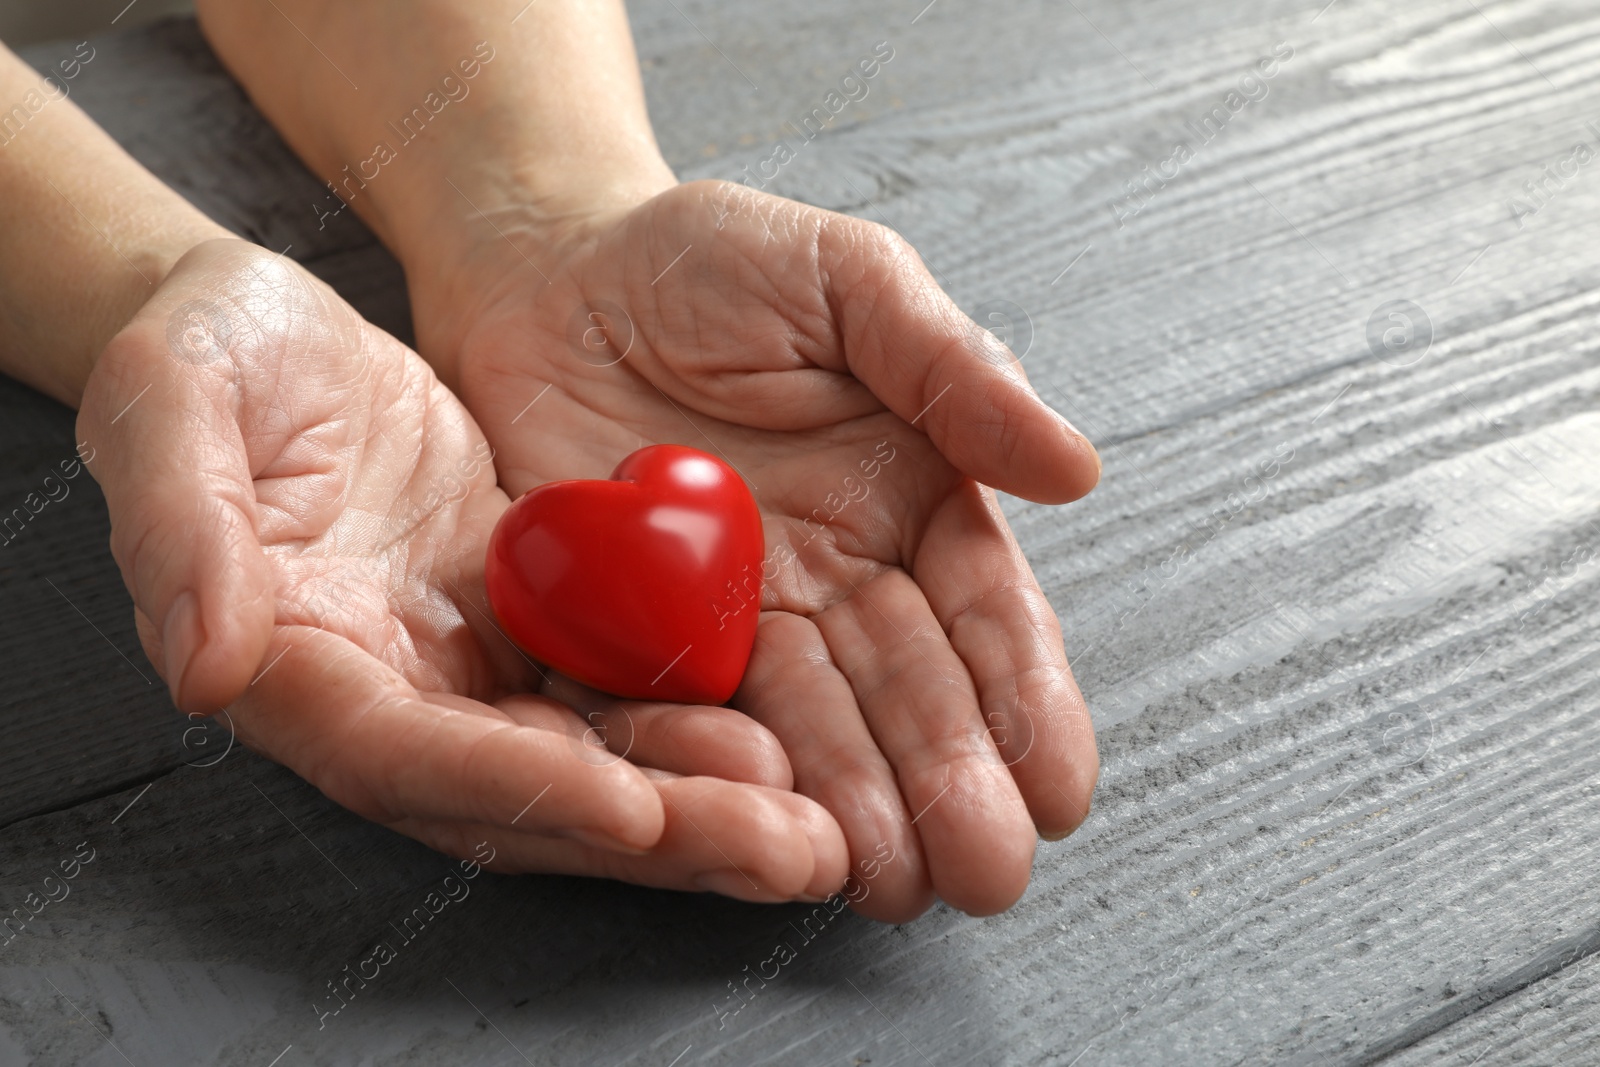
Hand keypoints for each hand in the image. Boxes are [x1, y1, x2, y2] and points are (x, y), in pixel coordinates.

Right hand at [76, 238, 847, 901]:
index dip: (515, 786)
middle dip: (657, 832)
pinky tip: (794, 739)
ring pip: (594, 762)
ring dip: (704, 803)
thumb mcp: (169, 398)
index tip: (631, 809)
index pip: (405, 753)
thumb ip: (178, 528)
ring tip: (817, 825)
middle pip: (526, 795)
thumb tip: (204, 663)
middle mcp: (393, 690)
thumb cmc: (211, 352)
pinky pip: (623, 693)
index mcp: (295, 661)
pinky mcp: (532, 625)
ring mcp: (470, 666)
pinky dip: (699, 724)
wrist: (273, 331)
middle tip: (788, 848)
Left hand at [411, 181, 1102, 918]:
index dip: (1023, 698)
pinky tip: (762, 824)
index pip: (979, 614)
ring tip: (891, 879)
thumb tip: (1076, 467)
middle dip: (949, 784)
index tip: (1058, 786)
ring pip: (803, 724)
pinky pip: (672, 706)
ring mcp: (729, 615)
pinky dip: (714, 766)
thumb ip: (952, 369)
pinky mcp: (623, 632)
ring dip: (851, 805)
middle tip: (984, 873)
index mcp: (905, 502)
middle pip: (901, 692)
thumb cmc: (709, 261)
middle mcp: (830, 577)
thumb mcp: (850, 283)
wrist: (546, 265)